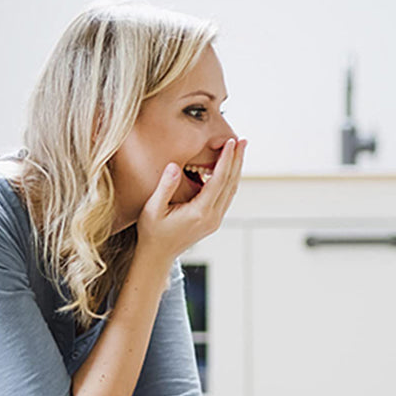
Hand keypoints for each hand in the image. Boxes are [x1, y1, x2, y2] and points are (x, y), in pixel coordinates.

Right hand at [136, 137, 246, 261]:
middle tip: (243, 140)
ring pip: (231, 190)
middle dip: (237, 160)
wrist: (158, 255)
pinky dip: (229, 179)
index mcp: (200, 212)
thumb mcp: (153, 208)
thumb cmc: (152, 231)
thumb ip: (165, 187)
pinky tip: (229, 167)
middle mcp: (212, 217)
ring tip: (239, 149)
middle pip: (230, 183)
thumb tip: (174, 165)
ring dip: (236, 169)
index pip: (218, 180)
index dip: (226, 160)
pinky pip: (226, 196)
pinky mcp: (213, 220)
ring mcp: (215, 219)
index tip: (230, 142)